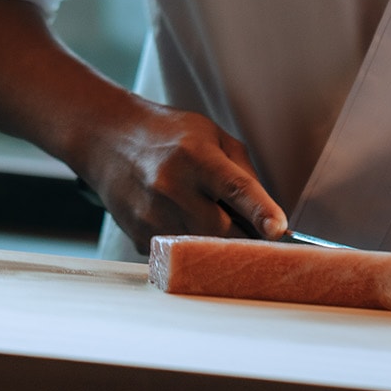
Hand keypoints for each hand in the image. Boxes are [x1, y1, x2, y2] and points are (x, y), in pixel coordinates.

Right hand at [83, 95, 287, 254]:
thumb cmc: (170, 136)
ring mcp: (153, 216)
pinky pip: (182, 254)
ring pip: (203, 249)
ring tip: (217, 220)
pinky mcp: (141, 238)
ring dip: (221, 244)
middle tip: (261, 233)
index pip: (235, 188)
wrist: (111, 141)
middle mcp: (171, 187)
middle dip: (248, 237)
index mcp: (196, 156)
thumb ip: (243, 173)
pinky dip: (194, 245)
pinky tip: (185, 220)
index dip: (260, 211)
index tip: (280, 230)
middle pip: (223, 230)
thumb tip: (268, 215)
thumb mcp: (213, 136)